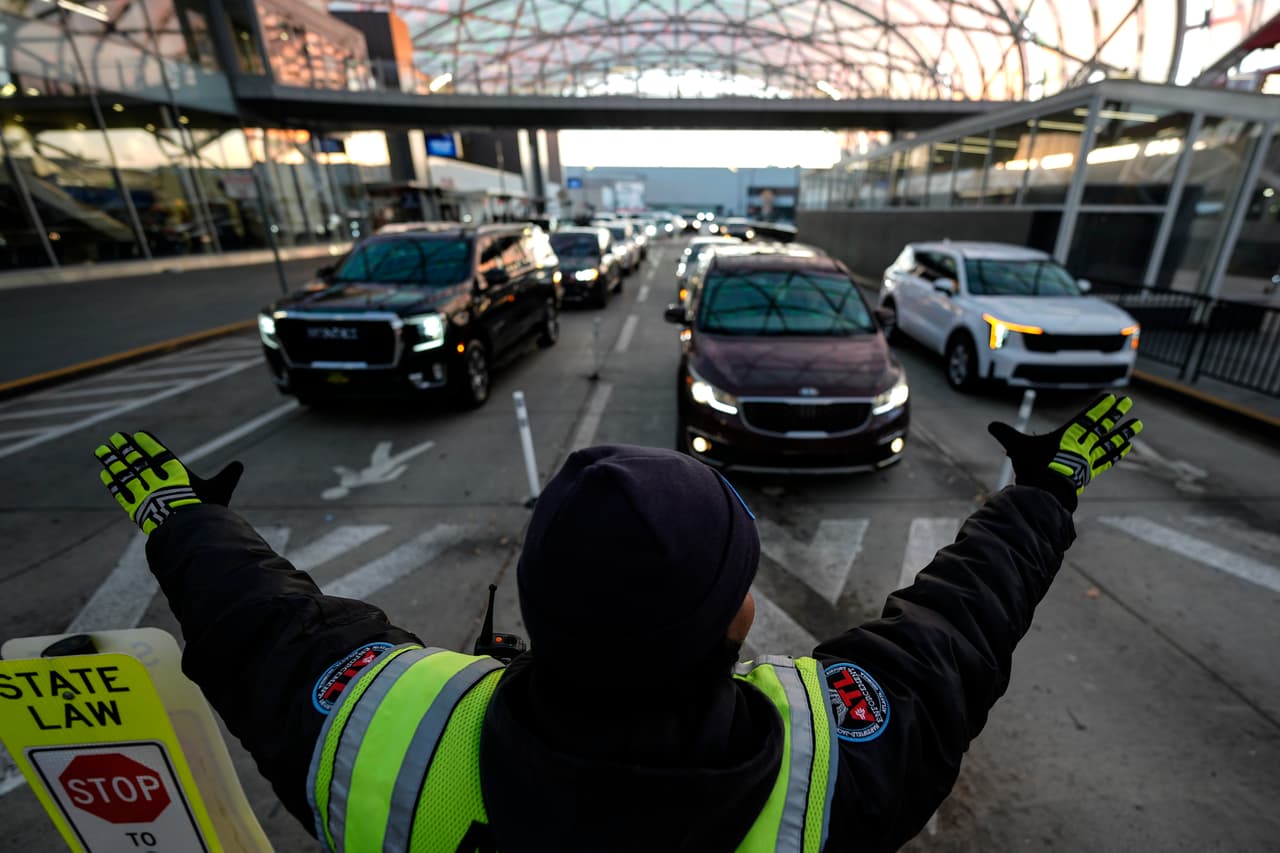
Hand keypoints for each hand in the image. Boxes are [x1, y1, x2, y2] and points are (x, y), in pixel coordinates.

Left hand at [94, 431, 242, 533]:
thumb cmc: (207, 510)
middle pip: (136, 459)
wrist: (190, 531)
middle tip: (115, 437)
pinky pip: (120, 492)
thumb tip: (239, 464)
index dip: (147, 443)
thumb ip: (227, 476)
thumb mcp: (221, 491)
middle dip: (125, 447)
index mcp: (175, 472)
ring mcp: (144, 492)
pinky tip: (105, 474)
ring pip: (124, 472)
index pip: (158, 452)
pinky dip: (112, 483)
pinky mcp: (136, 508)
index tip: (137, 435)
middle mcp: (156, 479)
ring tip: (101, 450)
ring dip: (112, 460)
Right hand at [988, 394, 1142, 508]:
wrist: (1045, 493)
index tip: (1111, 397)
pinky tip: (1126, 447)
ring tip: (1138, 424)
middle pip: (1101, 425)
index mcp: (1067, 435)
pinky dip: (1117, 452)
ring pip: (1109, 441)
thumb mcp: (1016, 447)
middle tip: (1128, 402)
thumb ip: (1005, 434)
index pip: (1087, 417)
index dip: (1099, 407)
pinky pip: (1107, 459)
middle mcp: (1081, 445)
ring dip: (1124, 431)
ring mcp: (1087, 459)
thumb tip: (990, 425)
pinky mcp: (1089, 472)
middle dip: (1115, 413)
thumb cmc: (1031, 468)